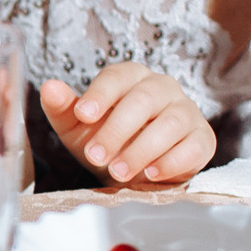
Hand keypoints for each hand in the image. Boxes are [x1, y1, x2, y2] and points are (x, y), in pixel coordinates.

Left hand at [40, 65, 215, 187]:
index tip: (82, 114)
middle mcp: (162, 87)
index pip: (117, 76)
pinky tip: (150, 174)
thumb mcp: (78, 128)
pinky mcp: (202, 138)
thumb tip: (48, 87)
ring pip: (170, 123)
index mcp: (131, 77)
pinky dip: (171, 162)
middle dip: (116, 130)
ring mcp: (186, 111)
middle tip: (95, 156)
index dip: (100, 94)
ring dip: (141, 150)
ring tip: (118, 171)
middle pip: (143, 100)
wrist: (137, 171)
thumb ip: (63, 107)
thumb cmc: (107, 140)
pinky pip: (193, 146)